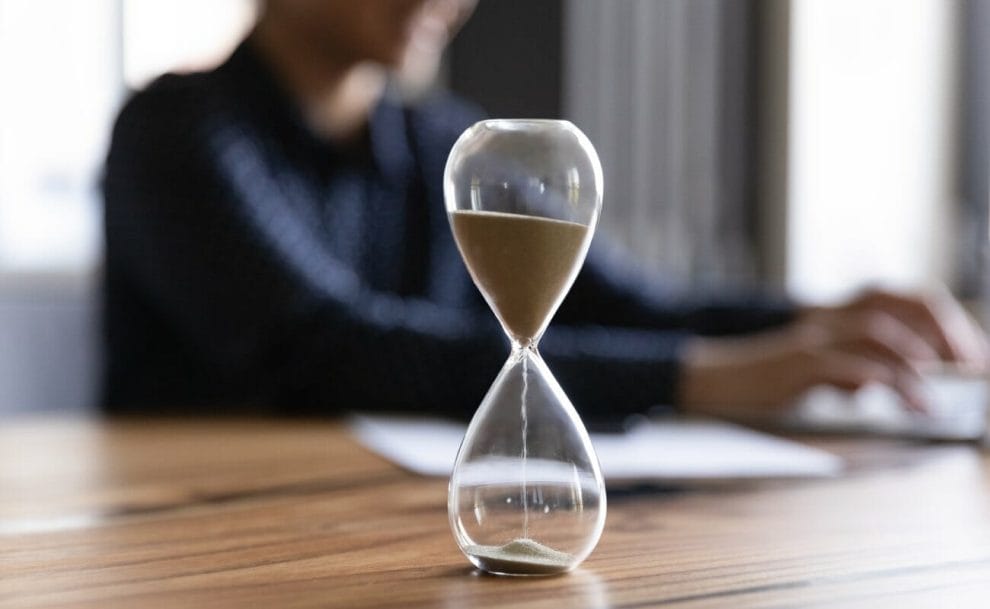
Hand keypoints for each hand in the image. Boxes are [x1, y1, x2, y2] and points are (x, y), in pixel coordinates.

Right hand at [678, 288, 989, 415]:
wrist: (711, 380)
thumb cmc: (763, 379)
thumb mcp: (816, 366)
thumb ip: (853, 365)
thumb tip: (888, 381)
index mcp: (836, 313)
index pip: (901, 297)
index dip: (942, 320)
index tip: (967, 355)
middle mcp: (827, 317)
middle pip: (897, 301)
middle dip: (943, 331)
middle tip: (968, 367)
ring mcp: (812, 337)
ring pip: (879, 333)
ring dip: (917, 364)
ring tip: (935, 399)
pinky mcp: (797, 363)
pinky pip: (850, 366)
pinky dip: (886, 383)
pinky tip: (909, 405)